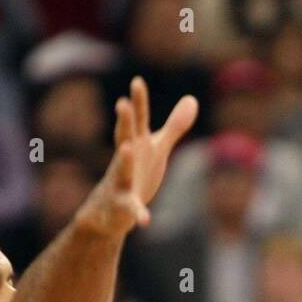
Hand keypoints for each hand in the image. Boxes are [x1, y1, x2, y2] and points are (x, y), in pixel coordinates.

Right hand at [77, 76, 197, 237]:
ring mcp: (120, 183)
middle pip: (124, 138)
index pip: (138, 121)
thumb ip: (174, 126)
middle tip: (122, 104)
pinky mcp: (121, 208)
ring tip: (125, 148)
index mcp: (136, 145)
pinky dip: (137, 214)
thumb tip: (192, 98)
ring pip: (121, 171)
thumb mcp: (156, 148)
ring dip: (123, 161)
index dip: (138, 102)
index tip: (137, 81)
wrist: (109, 212)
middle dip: (124, 122)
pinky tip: (144, 220)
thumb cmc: (136, 174)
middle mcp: (125, 160)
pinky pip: (129, 210)